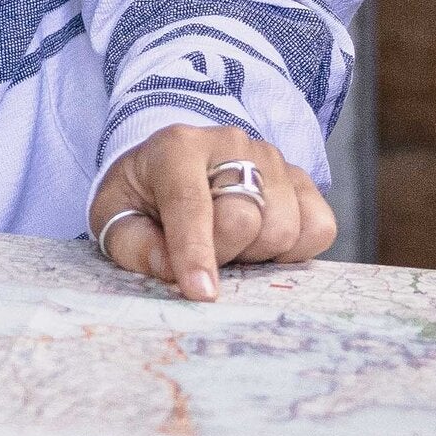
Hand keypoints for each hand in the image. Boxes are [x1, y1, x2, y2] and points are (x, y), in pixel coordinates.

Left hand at [91, 124, 334, 300]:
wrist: (176, 166)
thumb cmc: (145, 195)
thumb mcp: (116, 215)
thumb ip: (135, 245)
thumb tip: (172, 270)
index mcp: (177, 148)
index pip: (191, 203)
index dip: (195, 252)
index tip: (202, 293)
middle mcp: (230, 143)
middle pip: (242, 220)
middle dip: (223, 254)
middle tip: (207, 252)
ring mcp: (272, 157)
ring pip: (283, 228)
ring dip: (256, 253)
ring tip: (231, 242)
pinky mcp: (302, 178)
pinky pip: (319, 228)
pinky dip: (295, 250)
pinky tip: (263, 243)